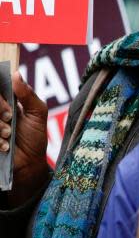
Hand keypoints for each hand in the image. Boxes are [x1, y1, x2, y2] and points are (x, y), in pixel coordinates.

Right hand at [1, 71, 49, 207]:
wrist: (29, 163)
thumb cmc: (34, 137)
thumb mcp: (37, 113)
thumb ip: (28, 94)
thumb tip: (16, 74)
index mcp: (4, 100)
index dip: (1, 96)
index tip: (8, 102)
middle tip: (9, 118)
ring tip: (9, 135)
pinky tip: (3, 146)